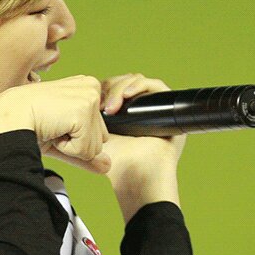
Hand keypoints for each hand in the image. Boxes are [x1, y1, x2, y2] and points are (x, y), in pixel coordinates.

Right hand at [0, 75, 112, 173]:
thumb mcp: (61, 140)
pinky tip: (52, 129)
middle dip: (76, 142)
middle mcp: (92, 87)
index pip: (98, 133)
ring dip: (71, 146)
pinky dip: (68, 149)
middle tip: (52, 127)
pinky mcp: (84, 110)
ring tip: (51, 127)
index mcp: (86, 88)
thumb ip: (85, 152)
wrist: (6, 121)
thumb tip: (108, 167)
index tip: (53, 124)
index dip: (74, 138)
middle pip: (101, 140)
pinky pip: (87, 150)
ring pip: (95, 147)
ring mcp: (89, 98)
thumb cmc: (28, 126)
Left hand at [93, 74, 187, 188]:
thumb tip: (85, 92)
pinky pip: (156, 85)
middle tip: (102, 107)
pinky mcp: (169, 106)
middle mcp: (141, 108)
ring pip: (137, 80)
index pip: (114, 86)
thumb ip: (90, 116)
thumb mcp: (97, 133)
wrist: (135, 174)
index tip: (93, 102)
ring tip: (112, 107)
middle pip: (125, 81)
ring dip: (122, 88)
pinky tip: (127, 95)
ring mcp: (155, 106)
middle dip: (111, 88)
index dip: (104, 88)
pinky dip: (140, 85)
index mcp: (124, 112)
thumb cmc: (117, 162)